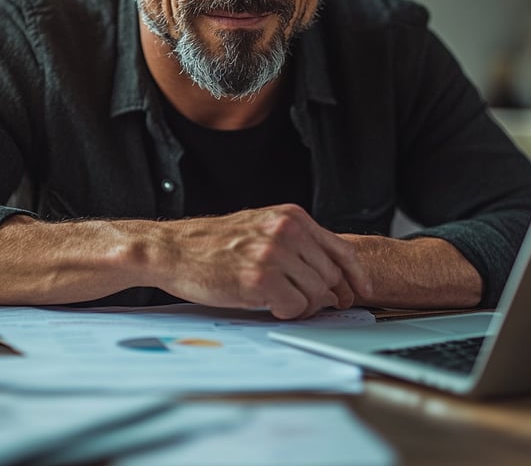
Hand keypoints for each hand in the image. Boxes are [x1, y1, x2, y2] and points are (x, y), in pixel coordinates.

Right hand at [150, 204, 369, 319]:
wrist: (173, 249)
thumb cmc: (212, 244)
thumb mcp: (260, 228)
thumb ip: (295, 243)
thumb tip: (328, 275)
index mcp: (290, 217)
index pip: (340, 249)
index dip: (354, 276)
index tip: (358, 292)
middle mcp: (286, 231)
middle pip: (330, 276)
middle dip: (324, 296)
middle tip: (307, 305)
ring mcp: (273, 254)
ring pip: (315, 294)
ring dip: (302, 306)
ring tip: (281, 303)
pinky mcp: (258, 279)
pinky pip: (293, 307)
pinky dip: (286, 313)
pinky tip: (268, 306)